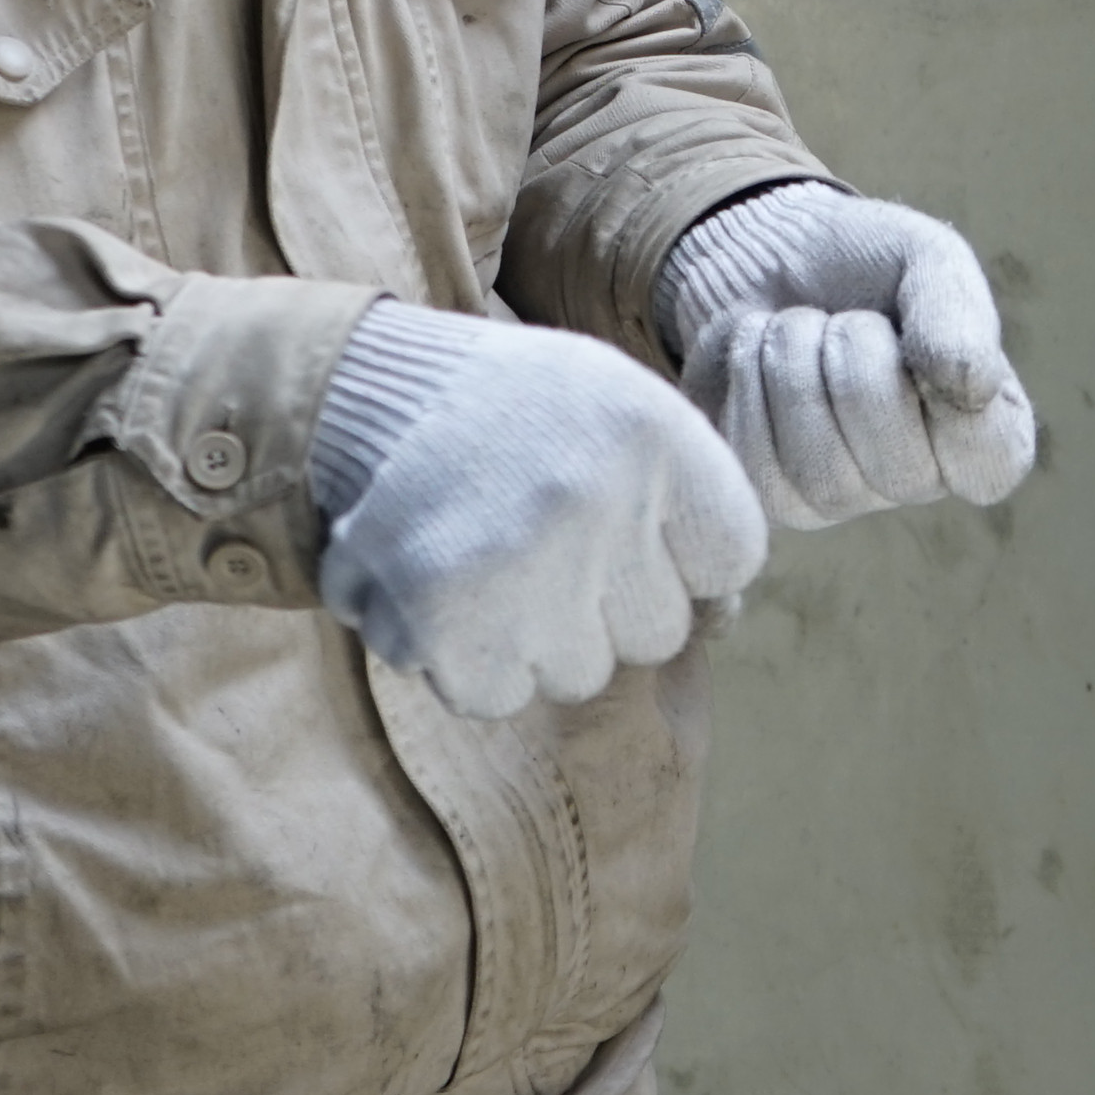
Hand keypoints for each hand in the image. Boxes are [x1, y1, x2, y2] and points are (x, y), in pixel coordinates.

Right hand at [305, 302, 768, 716]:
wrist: (363, 398)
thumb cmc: (512, 410)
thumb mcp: (616, 404)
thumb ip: (682, 497)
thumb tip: (725, 613)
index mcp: (654, 434)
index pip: (731, 557)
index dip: (681, 554)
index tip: (628, 525)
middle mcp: (597, 500)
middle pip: (659, 631)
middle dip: (608, 602)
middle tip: (545, 539)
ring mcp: (522, 568)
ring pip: (579, 674)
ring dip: (536, 636)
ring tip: (490, 558)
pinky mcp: (447, 622)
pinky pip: (496, 697)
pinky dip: (468, 661)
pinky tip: (447, 591)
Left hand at [654, 185, 1038, 529]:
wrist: (755, 254)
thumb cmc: (859, 261)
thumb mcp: (925, 257)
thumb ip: (958, 313)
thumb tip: (973, 388)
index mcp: (984, 431)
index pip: (991, 464)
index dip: (948, 397)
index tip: (909, 330)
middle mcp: (921, 479)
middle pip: (898, 468)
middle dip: (856, 359)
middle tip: (844, 318)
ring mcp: (845, 498)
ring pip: (823, 472)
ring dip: (796, 367)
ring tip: (798, 330)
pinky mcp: (775, 498)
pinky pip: (764, 472)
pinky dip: (752, 390)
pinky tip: (759, 361)